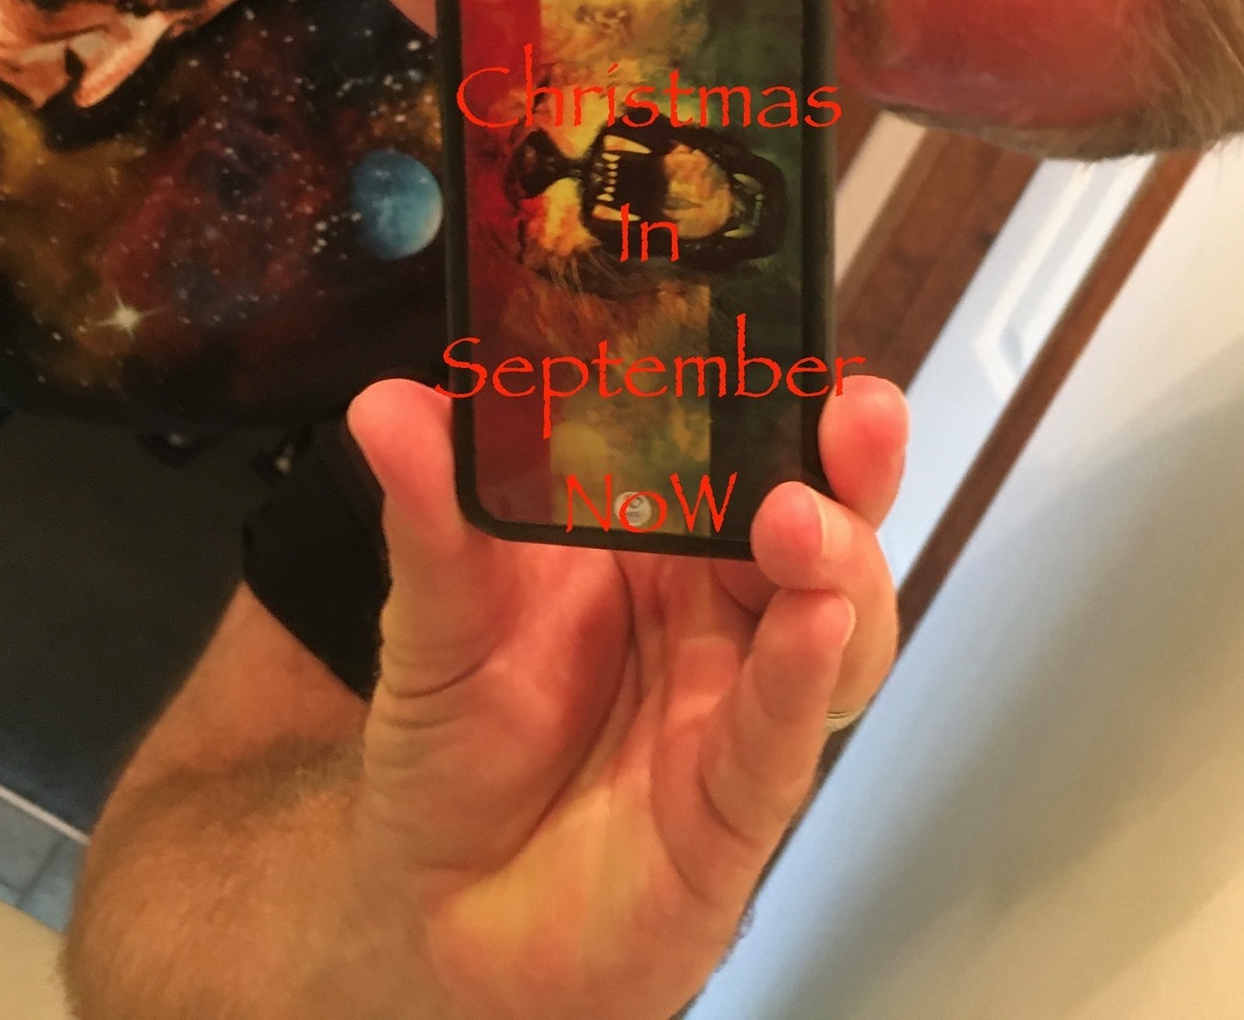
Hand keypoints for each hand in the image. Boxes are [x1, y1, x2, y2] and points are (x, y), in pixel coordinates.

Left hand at [341, 374, 906, 1019]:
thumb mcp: (433, 615)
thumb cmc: (457, 738)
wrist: (436, 911)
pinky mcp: (737, 803)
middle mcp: (718, 606)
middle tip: (854, 409)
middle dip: (848, 462)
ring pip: (830, 617)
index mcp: (659, 537)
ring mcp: (739, 699)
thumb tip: (388, 403)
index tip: (787, 332)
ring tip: (800, 519)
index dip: (777, 391)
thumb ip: (430, 515)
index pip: (740, 445)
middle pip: (815, 517)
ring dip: (834, 559)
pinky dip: (804, 675)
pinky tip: (812, 624)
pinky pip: (785, 735)